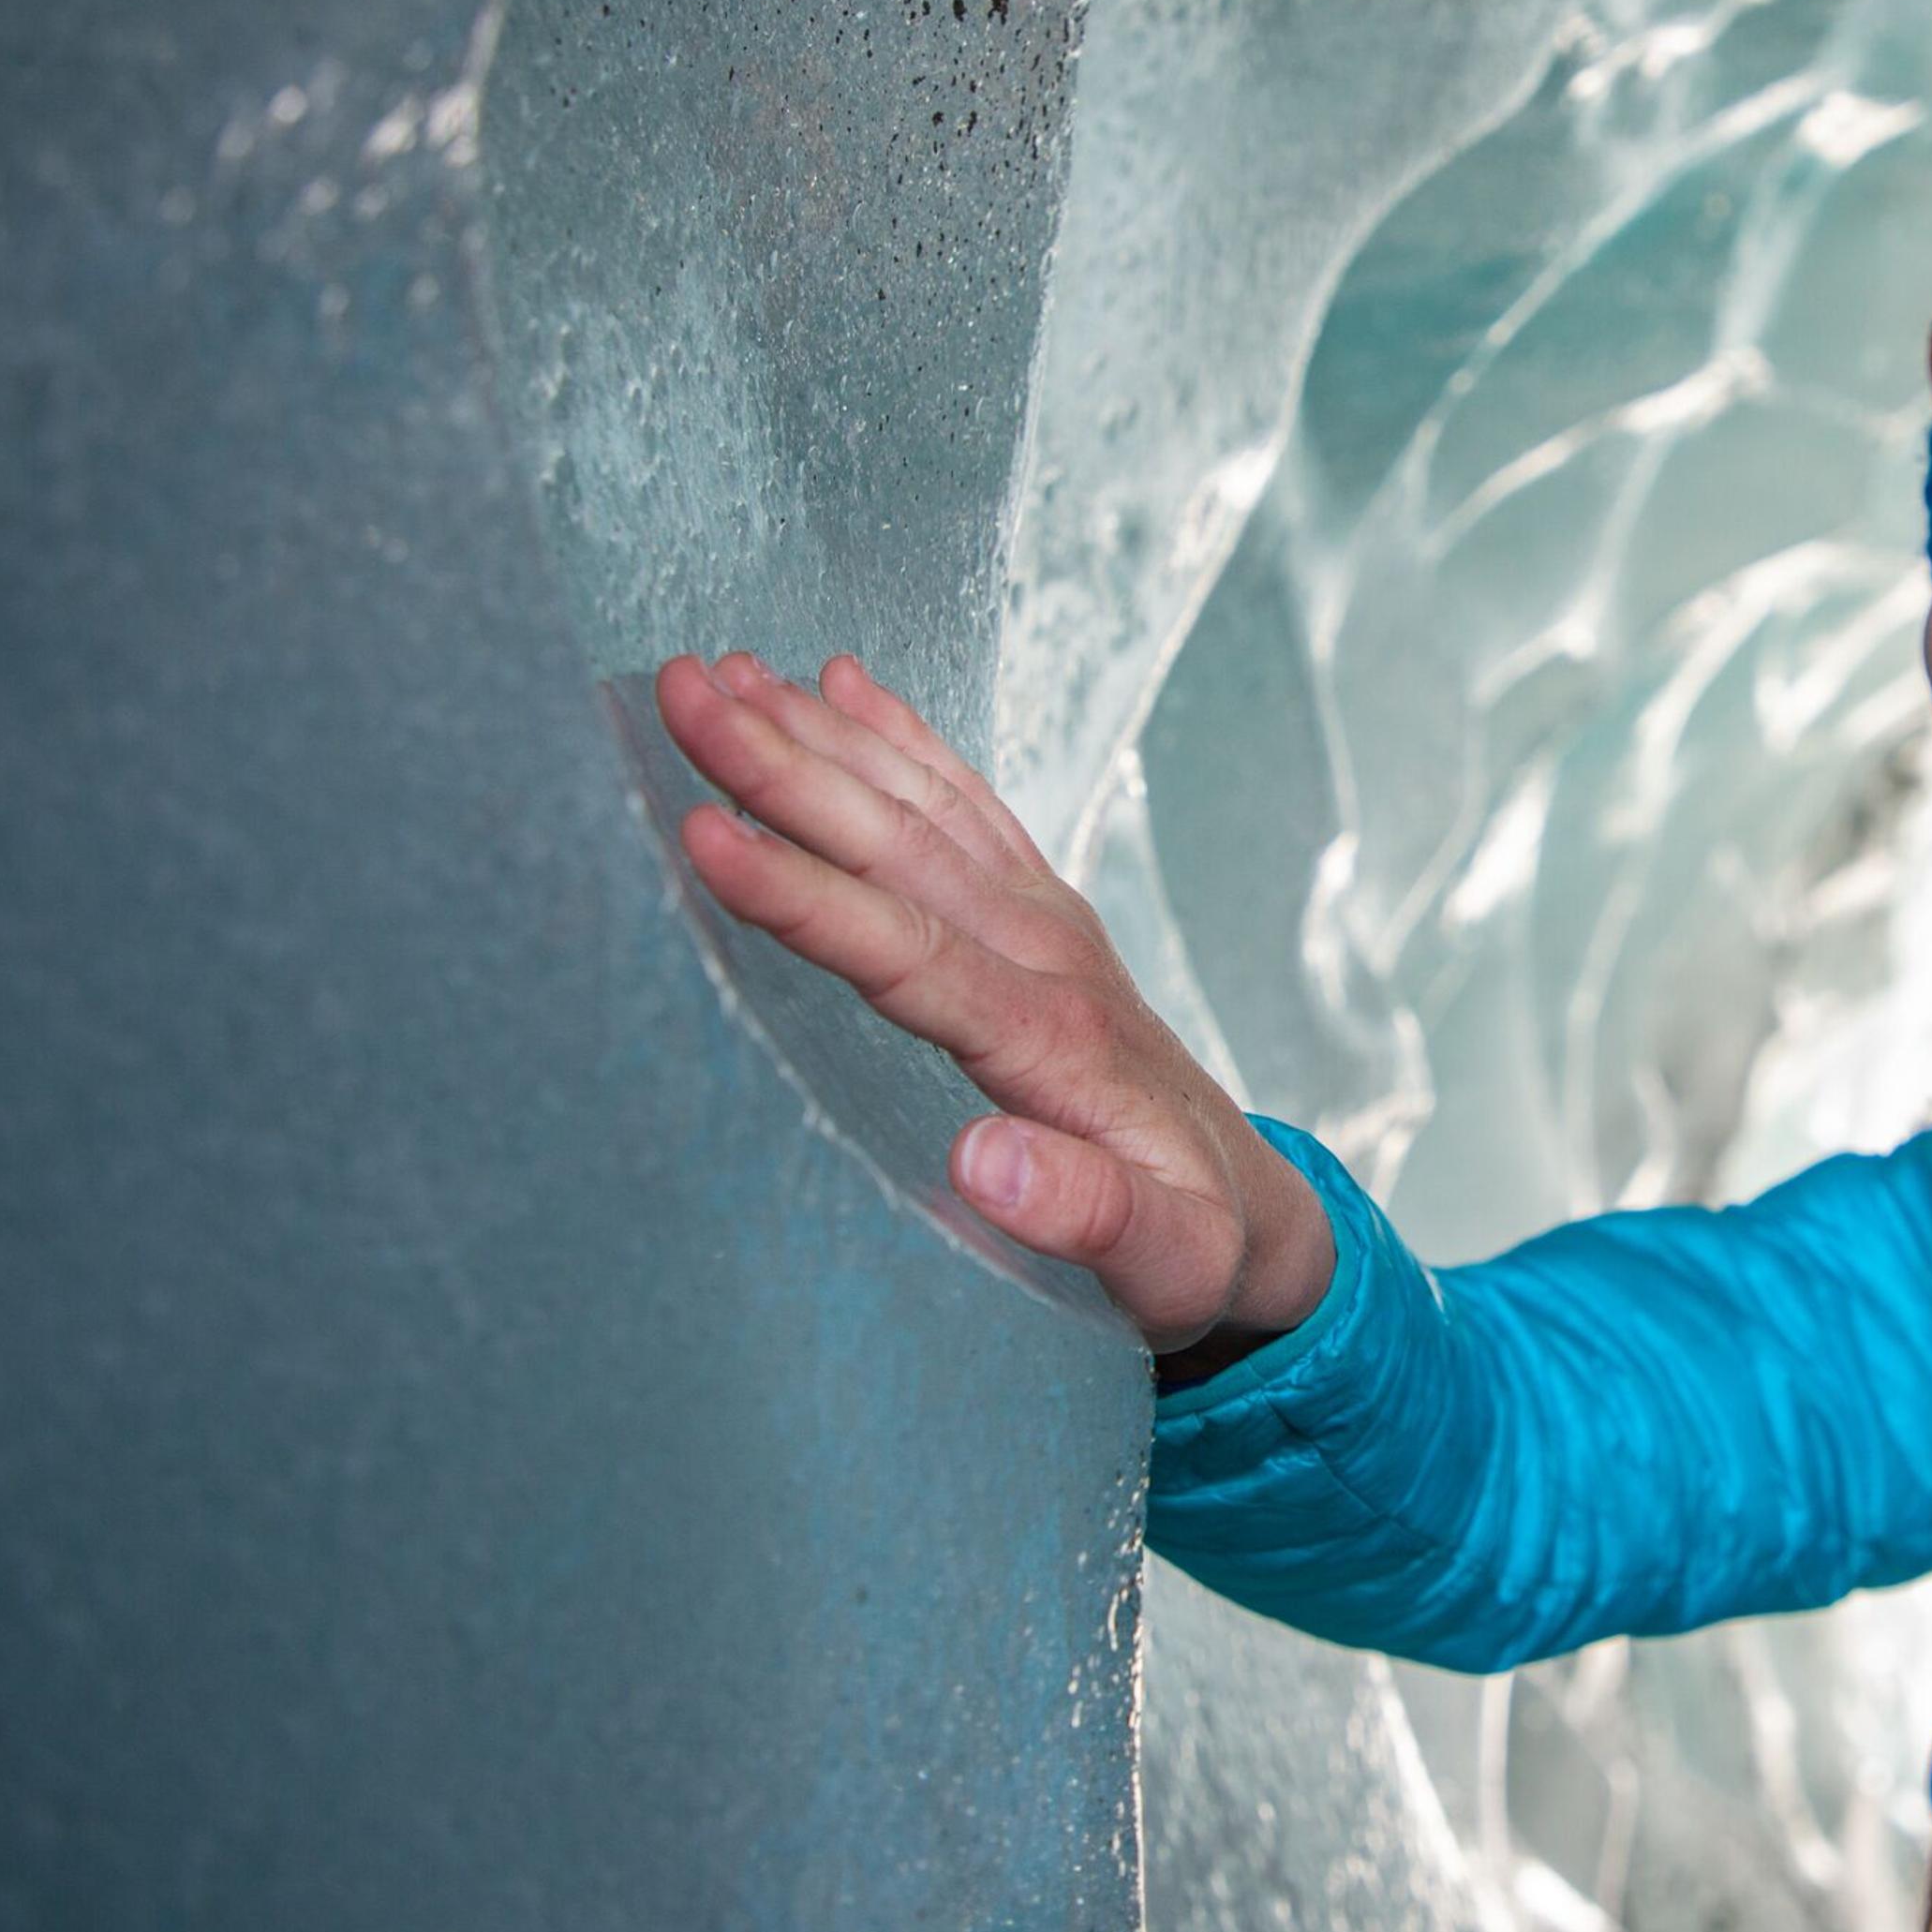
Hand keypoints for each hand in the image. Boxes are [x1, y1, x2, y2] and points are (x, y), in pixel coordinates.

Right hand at [653, 651, 1334, 1353]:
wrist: (1254, 1206)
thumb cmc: (1192, 1244)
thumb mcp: (1163, 1261)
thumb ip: (1083, 1214)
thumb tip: (980, 1163)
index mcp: (1052, 1043)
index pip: (906, 956)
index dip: (802, 895)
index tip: (705, 834)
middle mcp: (1047, 956)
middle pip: (897, 847)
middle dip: (781, 765)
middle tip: (677, 688)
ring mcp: (1047, 922)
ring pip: (919, 807)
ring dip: (818, 734)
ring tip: (719, 669)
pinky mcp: (1043, 911)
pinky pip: (964, 804)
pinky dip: (902, 737)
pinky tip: (840, 682)